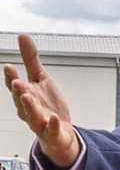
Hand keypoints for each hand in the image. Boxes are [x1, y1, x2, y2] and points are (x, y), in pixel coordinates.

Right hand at [3, 34, 79, 167]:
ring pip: (32, 115)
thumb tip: (22, 36)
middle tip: (16, 82)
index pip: (15, 86)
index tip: (9, 66)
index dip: (11, 77)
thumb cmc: (47, 105)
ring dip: (29, 107)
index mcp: (25, 94)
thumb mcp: (40, 78)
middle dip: (18, 91)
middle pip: (21, 100)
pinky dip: (52, 125)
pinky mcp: (52, 133)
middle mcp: (29, 109)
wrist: (60, 132)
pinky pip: (51, 130)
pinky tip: (54, 118)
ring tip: (28, 97)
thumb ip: (30, 60)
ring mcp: (40, 122)